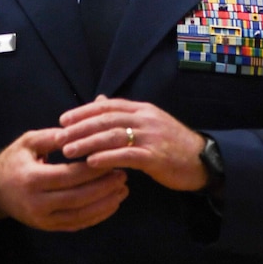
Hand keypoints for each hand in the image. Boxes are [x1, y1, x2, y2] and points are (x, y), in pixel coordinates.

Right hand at [0, 128, 128, 230]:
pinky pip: (77, 224)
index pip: (69, 175)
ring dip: (105, 203)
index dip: (93, 168)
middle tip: (123, 174)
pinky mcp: (49, 228)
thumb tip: (78, 131)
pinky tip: (112, 204)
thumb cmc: (15, 161)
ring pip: (81, 215)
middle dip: (104, 186)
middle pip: (78, 197)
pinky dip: (97, 216)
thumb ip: (52, 137)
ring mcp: (43, 219)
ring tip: (123, 190)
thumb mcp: (28, 142)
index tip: (112, 158)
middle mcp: (37, 203)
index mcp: (32, 179)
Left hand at [56, 96, 208, 192]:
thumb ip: (124, 114)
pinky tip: (91, 162)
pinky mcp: (156, 157)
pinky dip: (107, 158)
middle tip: (59, 137)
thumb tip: (99, 101)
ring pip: (113, 136)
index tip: (63, 120)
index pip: (108, 106)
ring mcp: (151, 137)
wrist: (203, 160)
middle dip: (80, 128)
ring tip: (68, 151)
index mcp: (143, 109)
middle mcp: (146, 119)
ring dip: (88, 143)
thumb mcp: (149, 123)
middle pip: (106, 120)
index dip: (84, 112)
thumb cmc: (172, 144)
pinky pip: (127, 156)